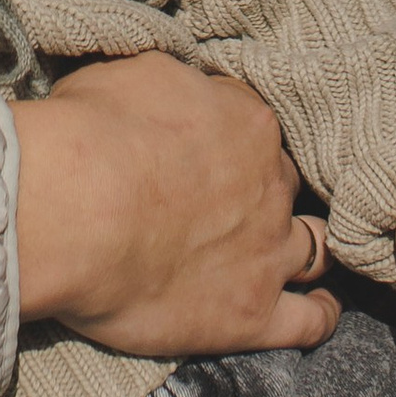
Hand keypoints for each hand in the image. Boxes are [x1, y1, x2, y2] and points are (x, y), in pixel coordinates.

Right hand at [10, 57, 341, 360]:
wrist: (74, 209)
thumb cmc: (91, 135)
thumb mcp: (133, 75)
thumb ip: (175, 86)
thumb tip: (179, 94)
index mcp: (247, 123)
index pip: (254, 127)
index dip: (231, 140)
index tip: (206, 152)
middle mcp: (270, 185)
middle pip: (282, 185)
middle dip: (261, 192)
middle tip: (224, 205)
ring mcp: (267, 252)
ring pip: (312, 248)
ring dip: (303, 248)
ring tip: (293, 255)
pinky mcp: (251, 313)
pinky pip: (308, 322)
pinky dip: (319, 316)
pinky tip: (321, 310)